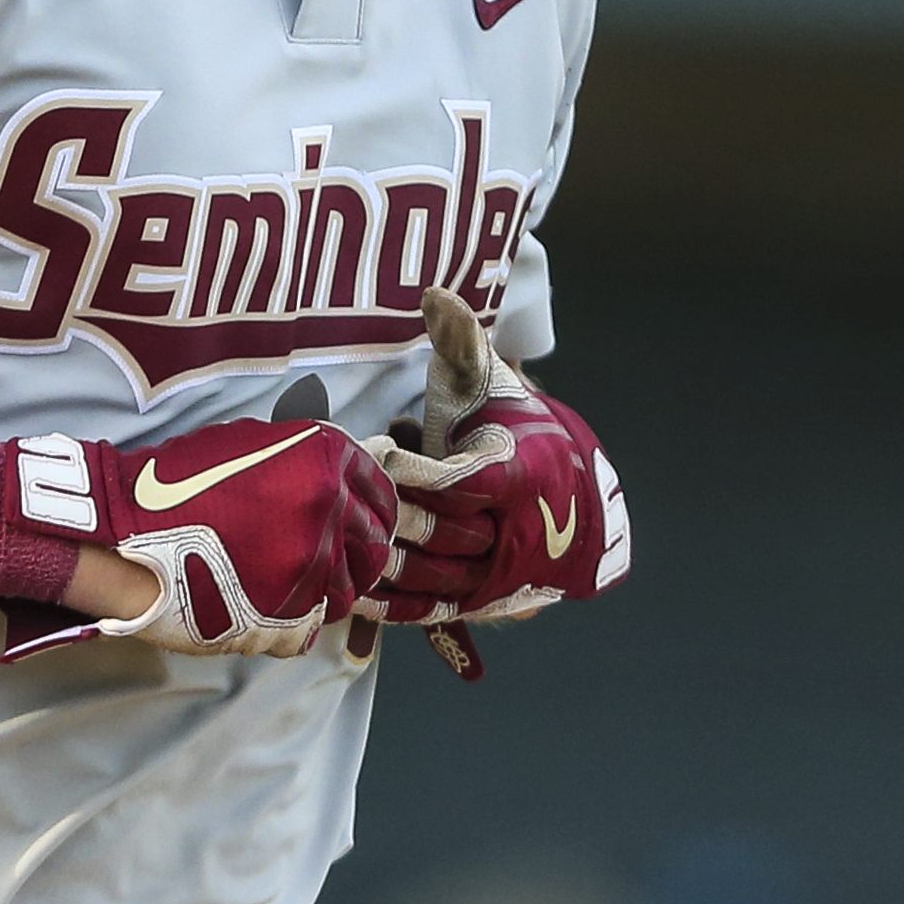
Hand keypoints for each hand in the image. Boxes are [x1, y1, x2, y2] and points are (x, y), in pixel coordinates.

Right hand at [0, 418, 398, 659]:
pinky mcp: (288, 612)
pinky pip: (313, 626)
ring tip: (282, 584)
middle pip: (374, 548)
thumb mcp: (252, 445)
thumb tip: (340, 487)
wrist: (126, 527)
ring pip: (347, 593)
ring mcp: (313, 563)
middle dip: (354, 557)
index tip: (360, 525)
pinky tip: (261, 605)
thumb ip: (305, 464)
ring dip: (325, 592)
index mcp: (325, 460)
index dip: (371, 514)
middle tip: (321, 561)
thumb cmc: (181, 483)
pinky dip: (295, 622)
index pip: (382, 497)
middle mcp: (330, 509)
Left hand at [365, 288, 628, 629]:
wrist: (566, 492)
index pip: (462, 480)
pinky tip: (351, 591)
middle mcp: (516, 533)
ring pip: (436, 577)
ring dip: (387, 565)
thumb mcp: (491, 382)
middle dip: (393, 519)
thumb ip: (461, 341)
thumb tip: (435, 293)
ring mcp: (501, 576)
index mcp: (520, 475)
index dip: (417, 471)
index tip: (376, 451)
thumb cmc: (512, 426)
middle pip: (444, 533)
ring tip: (338, 545)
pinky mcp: (482, 604)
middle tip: (343, 501)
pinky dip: (395, 607)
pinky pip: (434, 610)